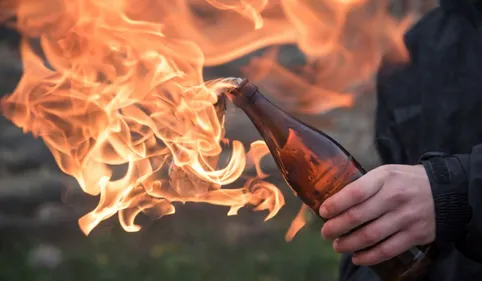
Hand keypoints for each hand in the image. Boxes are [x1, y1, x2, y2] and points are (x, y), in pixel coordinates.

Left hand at [319, 164, 435, 265]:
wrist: (447, 192)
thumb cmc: (406, 181)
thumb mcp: (386, 174)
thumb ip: (364, 186)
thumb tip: (334, 202)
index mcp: (384, 178)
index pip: (355, 192)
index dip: (335, 204)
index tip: (323, 212)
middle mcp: (394, 197)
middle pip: (358, 216)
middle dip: (336, 227)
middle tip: (325, 232)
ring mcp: (406, 217)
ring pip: (370, 235)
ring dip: (349, 244)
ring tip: (337, 246)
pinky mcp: (415, 235)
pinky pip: (387, 250)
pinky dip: (369, 257)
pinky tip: (357, 258)